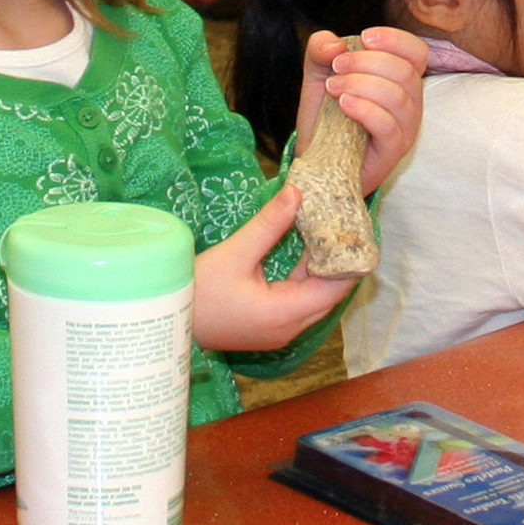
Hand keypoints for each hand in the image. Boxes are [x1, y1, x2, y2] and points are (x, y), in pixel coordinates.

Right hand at [191, 184, 357, 350]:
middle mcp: (289, 328)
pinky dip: (306, 279)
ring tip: (328, 231)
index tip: (356, 229)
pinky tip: (304, 252)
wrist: (166, 324)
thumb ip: (269, 224)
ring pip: (315, 299)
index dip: (350, 259)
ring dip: (322, 269)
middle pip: (330, 294)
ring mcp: (279, 332)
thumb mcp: (234, 253)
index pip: (336, 287)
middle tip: (344, 224)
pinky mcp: (269, 328)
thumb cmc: (196, 292)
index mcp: (286, 314)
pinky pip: (300, 302)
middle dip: (339, 261)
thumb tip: (297, 192)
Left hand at [292, 27, 427, 194]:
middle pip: (405, 71)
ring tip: (333, 88)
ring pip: (398, 96)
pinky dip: (365, 109)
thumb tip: (334, 44)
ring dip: (361, 84)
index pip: (416, 52)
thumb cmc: (326, 117)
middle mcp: (410, 102)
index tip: (364, 37)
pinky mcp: (393, 151)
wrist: (316, 159)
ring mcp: (405, 129)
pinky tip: (343, 104)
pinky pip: (388, 126)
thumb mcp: (318, 75)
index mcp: (400, 79)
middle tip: (336, 67)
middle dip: (366, 62)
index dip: (395, 40)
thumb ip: (321, 50)